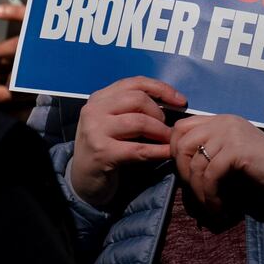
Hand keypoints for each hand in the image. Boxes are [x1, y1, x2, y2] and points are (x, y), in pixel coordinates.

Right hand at [69, 77, 186, 208]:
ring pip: (139, 122)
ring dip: (160, 131)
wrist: (83, 180)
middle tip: (167, 129)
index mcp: (99, 98)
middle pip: (138, 99)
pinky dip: (158, 151)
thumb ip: (132, 108)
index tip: (180, 101)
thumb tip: (171, 102)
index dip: (161, 89)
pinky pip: (138, 148)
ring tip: (168, 141)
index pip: (135, 82)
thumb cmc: (105, 148)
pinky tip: (168, 153)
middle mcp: (94, 110)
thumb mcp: (113, 122)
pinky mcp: (102, 152)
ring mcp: (96, 130)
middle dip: (160, 113)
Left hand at [170, 114, 263, 214]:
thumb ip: (210, 150)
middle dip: (182, 173)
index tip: (183, 175)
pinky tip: (219, 209)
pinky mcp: (237, 149)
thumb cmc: (262, 170)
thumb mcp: (231, 154)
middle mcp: (224, 122)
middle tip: (195, 194)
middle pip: (182, 143)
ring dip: (199, 192)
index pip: (181, 127)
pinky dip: (211, 196)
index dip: (174, 150)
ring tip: (210, 208)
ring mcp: (231, 133)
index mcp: (221, 120)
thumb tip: (178, 166)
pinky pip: (210, 175)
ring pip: (196, 164)